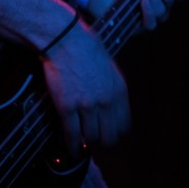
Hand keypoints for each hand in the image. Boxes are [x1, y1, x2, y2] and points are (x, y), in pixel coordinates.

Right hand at [40, 20, 130, 158]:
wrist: (65, 38)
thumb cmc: (86, 46)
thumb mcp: (109, 66)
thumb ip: (112, 88)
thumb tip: (110, 106)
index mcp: (119, 90)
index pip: (123, 125)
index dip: (114, 130)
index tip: (107, 130)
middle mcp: (106, 101)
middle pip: (108, 136)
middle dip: (101, 137)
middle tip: (93, 135)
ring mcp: (86, 105)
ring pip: (90, 136)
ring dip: (85, 138)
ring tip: (81, 136)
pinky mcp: (67, 107)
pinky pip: (72, 135)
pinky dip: (72, 145)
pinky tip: (72, 148)